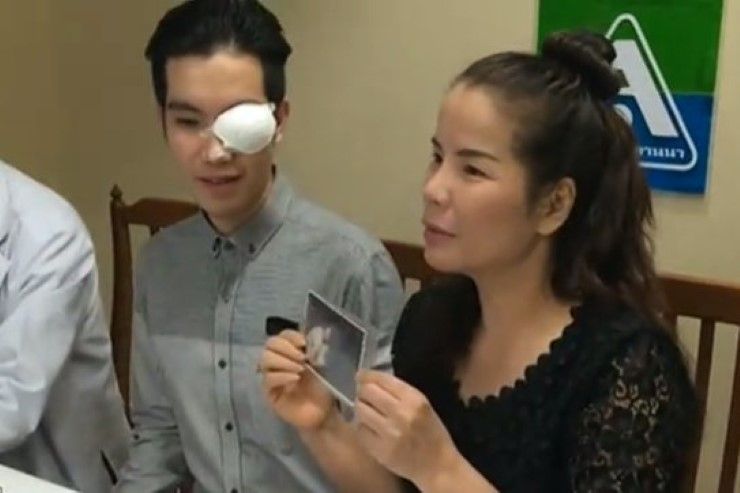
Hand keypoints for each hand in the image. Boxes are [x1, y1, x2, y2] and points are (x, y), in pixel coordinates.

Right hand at [260, 329, 334, 430]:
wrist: (323, 413)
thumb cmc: (323, 387)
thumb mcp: (323, 365)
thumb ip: (319, 349)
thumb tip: (322, 332)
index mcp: (292, 351)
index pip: (283, 335)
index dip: (291, 336)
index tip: (304, 344)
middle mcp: (279, 361)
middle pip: (270, 344)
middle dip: (286, 348)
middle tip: (302, 358)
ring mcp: (272, 376)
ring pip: (265, 359)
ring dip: (283, 361)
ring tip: (300, 369)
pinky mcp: (270, 392)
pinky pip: (268, 379)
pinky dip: (282, 376)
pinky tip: (295, 378)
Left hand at [354, 371, 462, 487]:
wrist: (438, 466)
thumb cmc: (431, 433)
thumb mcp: (423, 405)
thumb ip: (399, 392)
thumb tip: (371, 380)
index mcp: (414, 399)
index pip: (382, 380)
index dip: (367, 375)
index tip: (360, 376)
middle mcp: (400, 414)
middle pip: (367, 392)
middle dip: (363, 392)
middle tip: (364, 396)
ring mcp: (388, 433)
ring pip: (360, 410)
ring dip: (362, 409)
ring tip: (369, 413)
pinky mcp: (379, 451)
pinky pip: (360, 431)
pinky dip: (363, 428)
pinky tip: (372, 430)